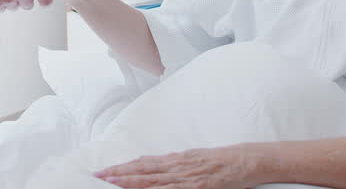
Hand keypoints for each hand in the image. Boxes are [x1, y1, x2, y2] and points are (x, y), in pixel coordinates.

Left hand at [94, 146, 252, 188]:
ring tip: (111, 182)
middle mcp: (178, 166)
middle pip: (143, 170)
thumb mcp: (195, 160)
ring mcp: (186, 177)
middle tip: (98, 175)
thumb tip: (156, 168)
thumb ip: (176, 165)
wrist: (246, 160)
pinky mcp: (198, 186)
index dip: (124, 167)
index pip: (144, 164)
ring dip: (130, 181)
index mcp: (176, 159)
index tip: (106, 170)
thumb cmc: (223, 161)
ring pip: (153, 180)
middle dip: (119, 174)